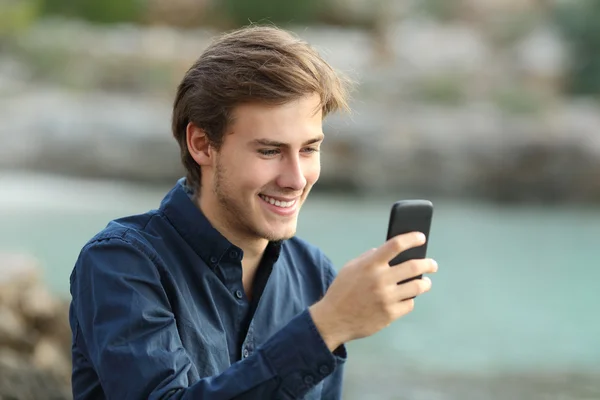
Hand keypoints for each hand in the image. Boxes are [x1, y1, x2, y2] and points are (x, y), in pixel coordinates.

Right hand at [309, 232, 437, 350]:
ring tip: (425, 281)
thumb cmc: (342, 291)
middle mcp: (380, 279)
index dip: (412, 238)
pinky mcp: (390, 314)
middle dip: (428, 264)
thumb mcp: (351, 268)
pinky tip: (407, 298)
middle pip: (414, 266)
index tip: (421, 237)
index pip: (396, 245)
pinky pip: (409, 304)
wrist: (334, 319)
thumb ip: (369, 257)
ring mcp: (386, 298)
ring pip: (418, 286)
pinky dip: (409, 299)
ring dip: (425, 283)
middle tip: (432, 264)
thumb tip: (388, 250)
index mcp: (370, 264)